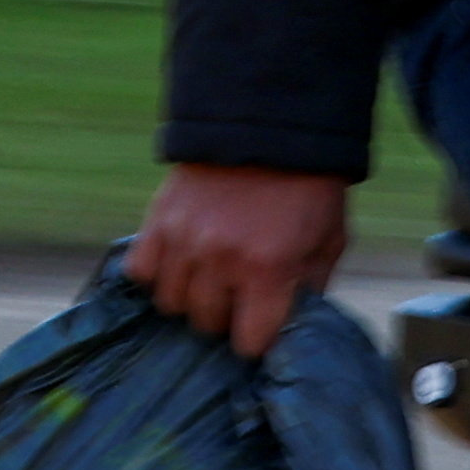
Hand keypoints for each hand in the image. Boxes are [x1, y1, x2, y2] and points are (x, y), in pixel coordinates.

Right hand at [127, 164, 350, 359]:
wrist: (273, 127)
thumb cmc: (308, 190)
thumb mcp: (328, 242)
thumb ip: (310, 290)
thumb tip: (290, 329)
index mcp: (268, 268)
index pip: (249, 341)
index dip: (257, 340)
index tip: (260, 330)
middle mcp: (220, 258)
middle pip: (207, 323)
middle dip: (226, 318)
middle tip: (239, 298)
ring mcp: (183, 239)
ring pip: (171, 304)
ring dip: (192, 298)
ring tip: (211, 279)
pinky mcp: (158, 220)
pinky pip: (140, 272)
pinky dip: (157, 275)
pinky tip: (180, 265)